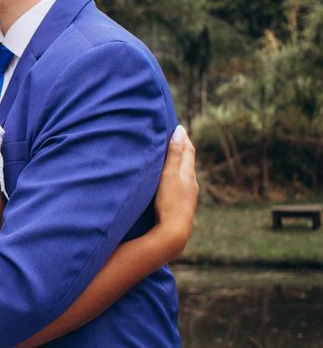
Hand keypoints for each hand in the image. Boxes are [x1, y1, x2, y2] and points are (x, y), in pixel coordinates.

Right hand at [153, 125, 198, 259]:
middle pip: (188, 162)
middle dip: (183, 150)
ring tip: (173, 159)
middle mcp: (191, 184)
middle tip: (177, 139)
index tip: (179, 127)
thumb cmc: (170, 201)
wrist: (174, 232)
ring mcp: (188, 197)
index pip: (188, 151)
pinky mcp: (182, 207)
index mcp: (188, 174)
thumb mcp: (169, 174)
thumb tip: (180, 131)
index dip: (184, 139)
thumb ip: (174, 153)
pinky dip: (177, 178)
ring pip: (185, 175)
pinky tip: (171, 184)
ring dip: (180, 165)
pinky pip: (181, 186)